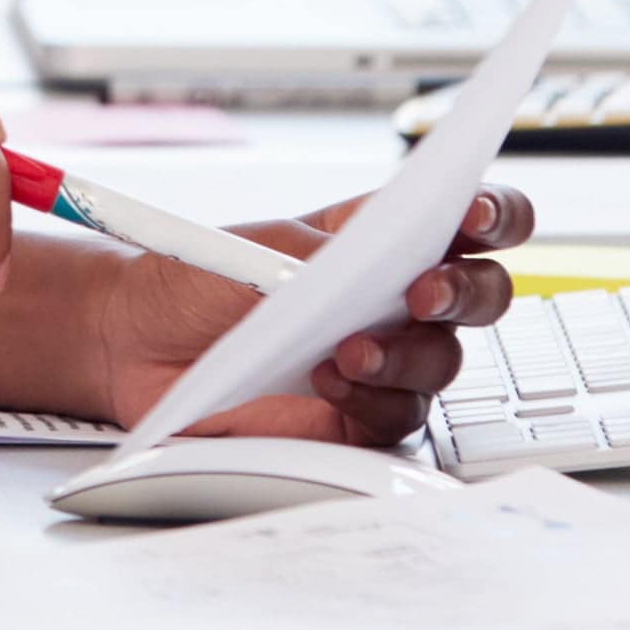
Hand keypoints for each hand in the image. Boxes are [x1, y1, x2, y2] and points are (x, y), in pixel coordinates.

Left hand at [92, 184, 533, 446]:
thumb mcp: (260, 246)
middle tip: (422, 293)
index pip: (470, 219)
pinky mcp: (359, 416)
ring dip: (404, 355)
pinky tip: (328, 383)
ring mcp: (384, 359)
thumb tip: (370, 275)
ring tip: (346, 351)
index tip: (477, 213)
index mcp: (383, 237)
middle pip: (482, 294)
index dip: (495, 213)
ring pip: (443, 362)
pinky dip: (372, 399)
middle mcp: (396, 299)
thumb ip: (323, 256)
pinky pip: (398, 415)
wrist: (134, 341)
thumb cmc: (197, 278)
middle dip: (465, 292)